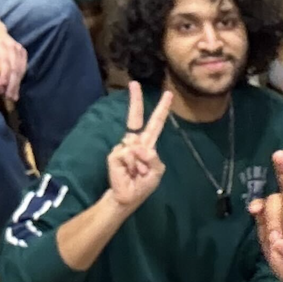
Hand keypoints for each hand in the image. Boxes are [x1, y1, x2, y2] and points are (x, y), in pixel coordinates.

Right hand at [107, 82, 172, 210]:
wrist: (126, 197)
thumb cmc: (142, 185)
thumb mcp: (157, 172)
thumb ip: (154, 159)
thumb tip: (139, 147)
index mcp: (147, 144)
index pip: (155, 123)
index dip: (161, 109)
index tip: (167, 95)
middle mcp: (135, 142)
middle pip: (135, 118)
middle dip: (135, 100)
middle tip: (134, 84)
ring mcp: (123, 147)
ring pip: (135, 147)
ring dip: (140, 164)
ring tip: (136, 173)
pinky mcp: (114, 154)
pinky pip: (126, 155)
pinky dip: (130, 166)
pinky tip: (128, 173)